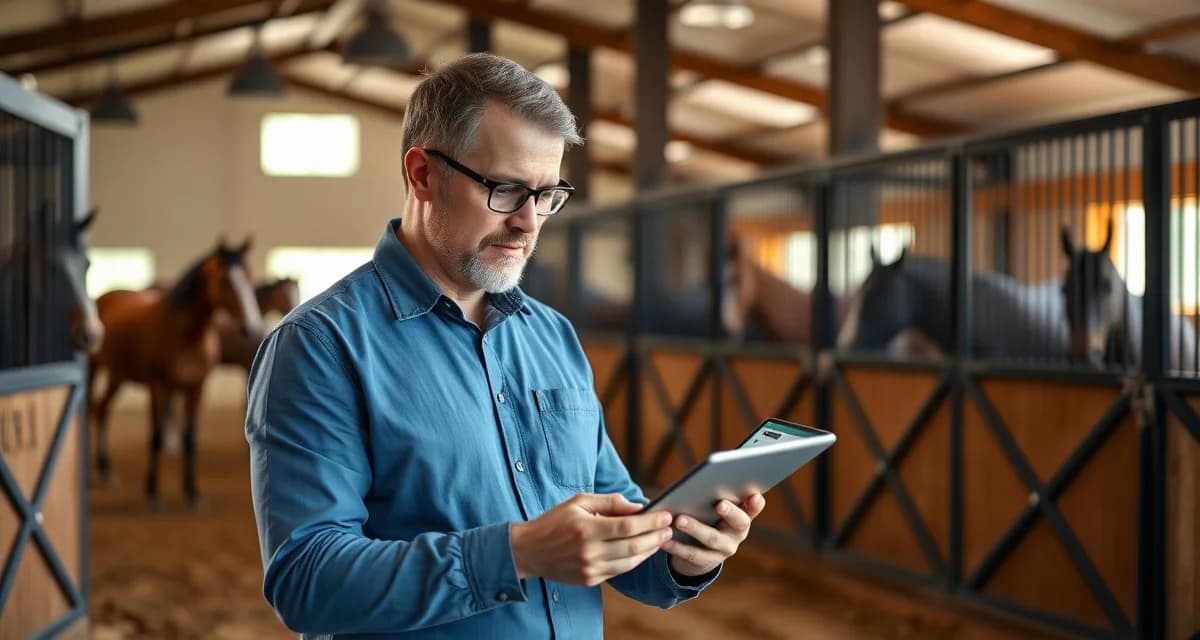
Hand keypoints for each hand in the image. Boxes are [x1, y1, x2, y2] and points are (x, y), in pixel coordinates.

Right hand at [510, 493, 672, 586]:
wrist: (529, 551)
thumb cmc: (555, 521)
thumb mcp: (579, 502)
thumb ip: (610, 502)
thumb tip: (638, 506)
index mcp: (586, 529)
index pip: (627, 526)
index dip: (650, 522)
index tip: (666, 516)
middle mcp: (589, 552)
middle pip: (633, 546)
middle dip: (656, 537)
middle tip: (669, 529)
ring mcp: (590, 569)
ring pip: (630, 562)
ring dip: (649, 551)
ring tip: (660, 539)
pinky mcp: (590, 580)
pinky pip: (620, 571)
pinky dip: (634, 560)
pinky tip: (642, 550)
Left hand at [663, 493, 764, 576]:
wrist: (700, 553)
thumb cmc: (707, 517)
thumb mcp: (714, 507)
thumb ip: (715, 494)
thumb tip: (704, 479)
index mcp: (743, 515)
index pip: (754, 507)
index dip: (756, 503)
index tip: (754, 495)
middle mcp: (738, 533)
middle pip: (739, 522)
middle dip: (730, 512)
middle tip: (719, 504)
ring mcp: (725, 549)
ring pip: (712, 538)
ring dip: (696, 528)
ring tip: (679, 519)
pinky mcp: (707, 562)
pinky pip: (692, 553)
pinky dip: (676, 546)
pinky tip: (664, 538)